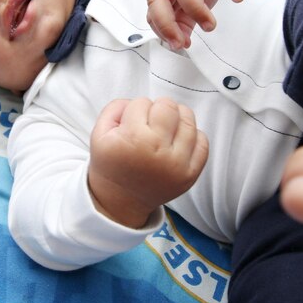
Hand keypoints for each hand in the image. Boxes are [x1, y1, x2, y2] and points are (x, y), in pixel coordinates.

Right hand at [89, 98, 208, 227]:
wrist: (121, 200)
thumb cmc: (112, 163)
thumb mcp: (99, 133)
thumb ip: (115, 108)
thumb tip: (139, 101)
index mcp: (133, 140)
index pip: (142, 103)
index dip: (134, 110)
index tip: (130, 125)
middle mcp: (157, 151)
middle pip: (168, 106)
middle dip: (157, 109)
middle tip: (149, 123)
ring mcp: (177, 164)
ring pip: (188, 120)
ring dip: (176, 119)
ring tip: (164, 130)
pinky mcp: (190, 174)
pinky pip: (203, 142)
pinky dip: (192, 137)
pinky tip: (177, 142)